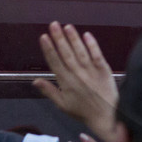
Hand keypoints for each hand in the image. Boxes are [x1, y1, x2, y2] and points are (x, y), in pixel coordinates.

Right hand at [33, 22, 118, 140]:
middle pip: (66, 53)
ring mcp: (90, 71)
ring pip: (80, 51)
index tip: (43, 36)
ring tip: (67, 26)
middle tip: (53, 24)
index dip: (48, 49)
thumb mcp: (62, 105)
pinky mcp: (103, 69)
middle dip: (59, 38)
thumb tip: (35, 81)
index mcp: (65, 82)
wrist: (106, 116)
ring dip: (73, 38)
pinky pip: (97, 55)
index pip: (55, 62)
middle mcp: (77, 74)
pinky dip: (92, 45)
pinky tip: (86, 34)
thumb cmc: (83, 111)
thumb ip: (49, 91)